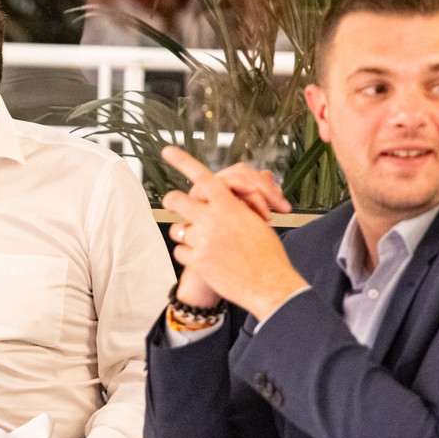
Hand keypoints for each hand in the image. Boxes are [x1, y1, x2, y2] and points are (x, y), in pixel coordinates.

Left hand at [162, 147, 306, 320]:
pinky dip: (189, 254)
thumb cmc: (269, 255)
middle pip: (177, 200)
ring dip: (185, 233)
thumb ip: (242, 205)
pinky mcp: (197, 261)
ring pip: (176, 229)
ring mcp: (202, 240)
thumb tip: (242, 189)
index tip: (167, 151)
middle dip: (172, 200)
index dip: (183, 161)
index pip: (203, 176)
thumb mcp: (258, 223)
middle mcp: (212, 220)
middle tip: (173, 203)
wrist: (271, 287)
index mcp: (229, 207)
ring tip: (199, 240)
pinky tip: (204, 259)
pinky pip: (180, 251)